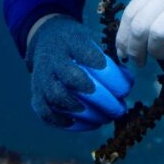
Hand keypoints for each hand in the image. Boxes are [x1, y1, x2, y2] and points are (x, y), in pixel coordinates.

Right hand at [26, 15, 133, 130]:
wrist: (46, 39)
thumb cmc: (77, 44)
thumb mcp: (93, 41)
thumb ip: (109, 61)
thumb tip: (128, 82)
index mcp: (71, 41)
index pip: (89, 57)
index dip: (109, 75)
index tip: (125, 88)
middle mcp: (53, 58)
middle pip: (73, 79)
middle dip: (100, 97)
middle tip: (118, 108)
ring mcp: (41, 76)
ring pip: (58, 97)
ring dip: (84, 112)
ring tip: (104, 119)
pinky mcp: (35, 93)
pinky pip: (45, 112)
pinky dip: (64, 121)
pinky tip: (83, 124)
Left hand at [116, 0, 163, 65]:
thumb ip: (155, 5)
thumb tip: (136, 36)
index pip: (130, 14)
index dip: (123, 38)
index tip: (123, 53)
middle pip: (140, 26)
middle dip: (135, 49)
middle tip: (140, 61)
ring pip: (157, 33)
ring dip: (156, 51)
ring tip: (161, 55)